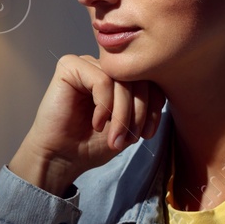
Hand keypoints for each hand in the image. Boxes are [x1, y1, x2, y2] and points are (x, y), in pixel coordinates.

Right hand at [9, 55, 164, 195]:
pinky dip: (104, 106)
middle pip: (137, 78)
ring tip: (114, 136)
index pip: (149, 80)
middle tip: (130, 138)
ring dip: (122, 113)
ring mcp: (86, 64)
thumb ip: (145, 106)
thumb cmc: (91, 144)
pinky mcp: (69, 67)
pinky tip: (96, 124)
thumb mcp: (128, 126)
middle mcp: (102, 67)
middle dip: (139, 112)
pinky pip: (101, 80)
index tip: (147, 134)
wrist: (61, 159)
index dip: (154, 107)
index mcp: (117, 78)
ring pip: (120, 81)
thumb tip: (163, 91)